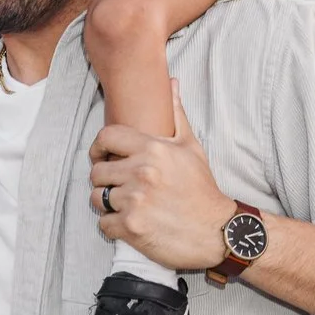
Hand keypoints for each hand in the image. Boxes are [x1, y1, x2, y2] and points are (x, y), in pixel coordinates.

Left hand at [90, 82, 233, 272]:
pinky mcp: (131, 228)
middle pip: (97, 171)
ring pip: (97, 197)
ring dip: (107, 203)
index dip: (99, 147)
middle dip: (104, 179)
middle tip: (118, 186)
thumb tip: (172, 83)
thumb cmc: (201, 188)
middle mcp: (141, 173)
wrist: (217, 231)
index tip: (103, 157)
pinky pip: (104, 223)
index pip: (106, 137)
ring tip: (124, 204)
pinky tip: (130, 222)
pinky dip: (113, 225)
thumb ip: (176, 115)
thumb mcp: (191, 148)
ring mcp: (135, 202)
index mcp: (153, 150)